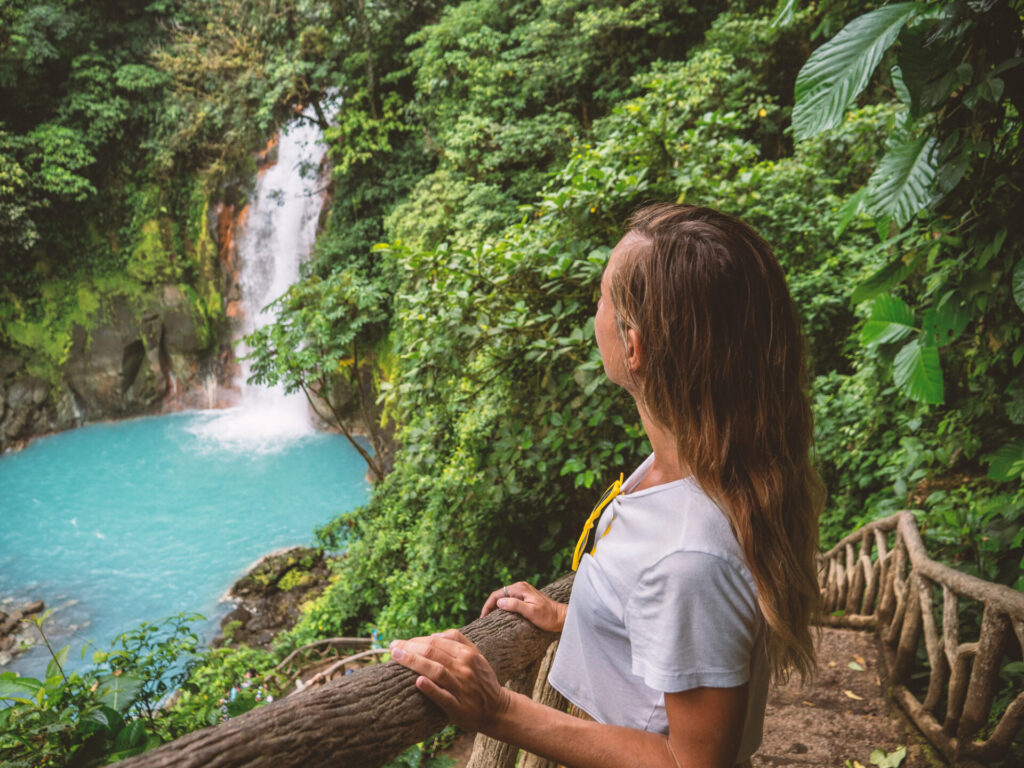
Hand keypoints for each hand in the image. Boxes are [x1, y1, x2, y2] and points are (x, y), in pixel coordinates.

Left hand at [390, 629, 510, 732]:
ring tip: (397, 657)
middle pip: (433, 653)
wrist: (497, 709)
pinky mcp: (458, 706)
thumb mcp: (476, 655)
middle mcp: (465, 668)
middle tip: (392, 648)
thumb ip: (459, 641)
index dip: (416, 640)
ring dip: (414, 662)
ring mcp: (462, 687)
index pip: (436, 642)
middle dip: (409, 648)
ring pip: (436, 670)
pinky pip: (443, 696)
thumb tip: (434, 635)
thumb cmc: (482, 680)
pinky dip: (431, 688)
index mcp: (467, 654)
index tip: (400, 643)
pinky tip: (418, 682)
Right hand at [481, 581, 566, 632]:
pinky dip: (503, 606)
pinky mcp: (525, 597)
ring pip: (504, 597)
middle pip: (499, 594)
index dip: (488, 605)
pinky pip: (510, 600)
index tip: (483, 617)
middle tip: (484, 619)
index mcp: (520, 588)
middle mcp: (520, 587)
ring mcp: (523, 591)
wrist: (561, 617)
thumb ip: (515, 605)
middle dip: (490, 605)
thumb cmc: (548, 617)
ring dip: (496, 606)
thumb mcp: (531, 612)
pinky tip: (500, 615)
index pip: (497, 594)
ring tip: (489, 618)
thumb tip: (499, 602)